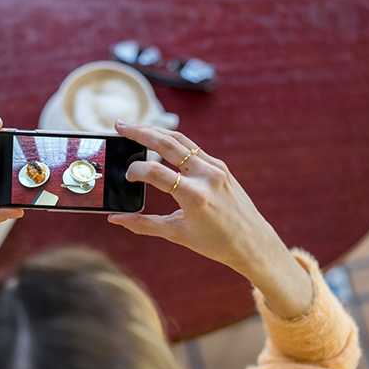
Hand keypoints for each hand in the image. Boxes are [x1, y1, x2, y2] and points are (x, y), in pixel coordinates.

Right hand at [108, 120, 312, 317]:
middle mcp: (207, 176)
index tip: (127, 176)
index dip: (136, 170)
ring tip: (135, 128)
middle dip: (141, 132)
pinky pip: (192, 148)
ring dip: (156, 131)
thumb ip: (143, 224)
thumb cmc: (215, 242)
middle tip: (120, 126)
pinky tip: (158, 140)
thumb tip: (115, 219)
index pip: (156, 172)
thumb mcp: (176, 234)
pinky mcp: (220, 166)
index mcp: (195, 196)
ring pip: (181, 140)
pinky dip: (172, 141)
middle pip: (168, 144)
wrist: (253, 242)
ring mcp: (216, 168)